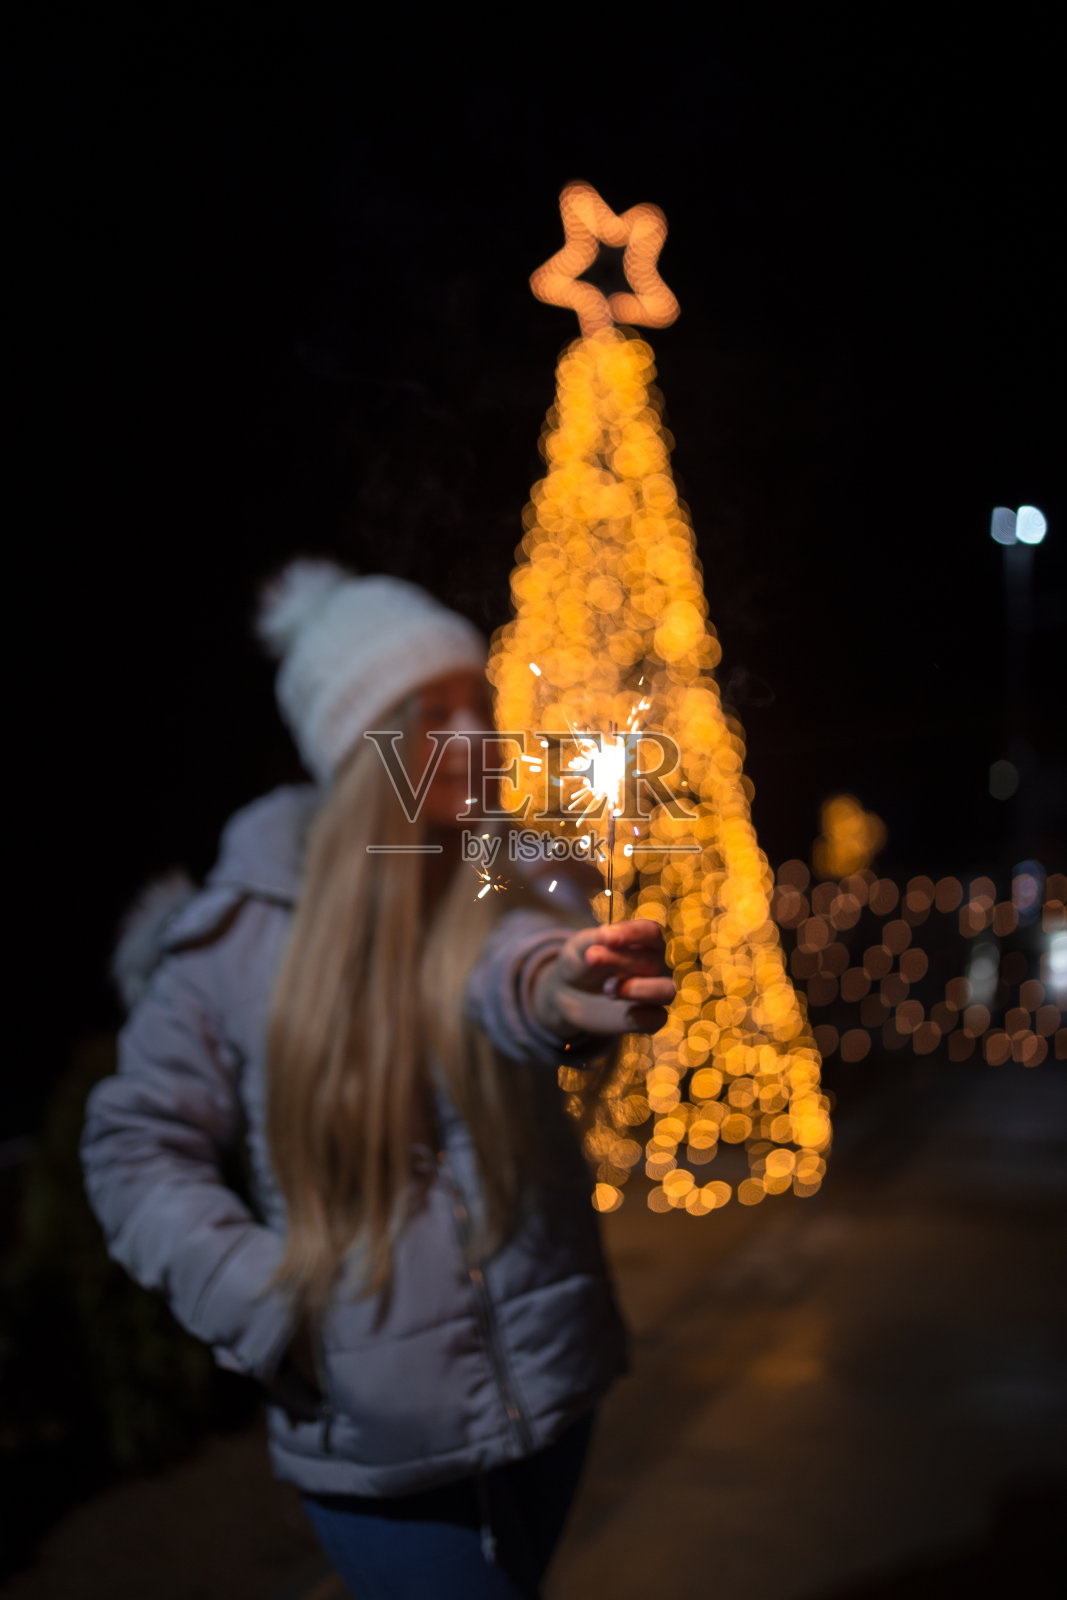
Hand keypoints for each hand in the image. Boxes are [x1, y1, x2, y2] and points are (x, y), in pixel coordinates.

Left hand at [530, 919, 675, 1038]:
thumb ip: (592, 941)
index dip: (631, 933)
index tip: (604, 937)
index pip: (650, 932)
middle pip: (653, 961)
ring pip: (667, 991)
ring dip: (639, 989)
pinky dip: (641, 1016)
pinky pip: (657, 1019)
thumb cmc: (581, 962)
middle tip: (592, 958)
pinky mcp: (649, 1018)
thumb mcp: (580, 947)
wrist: (570, 994)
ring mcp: (655, 992)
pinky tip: (624, 1012)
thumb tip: (604, 938)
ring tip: (608, 989)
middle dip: (622, 960)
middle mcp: (657, 965)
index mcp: (645, 940)